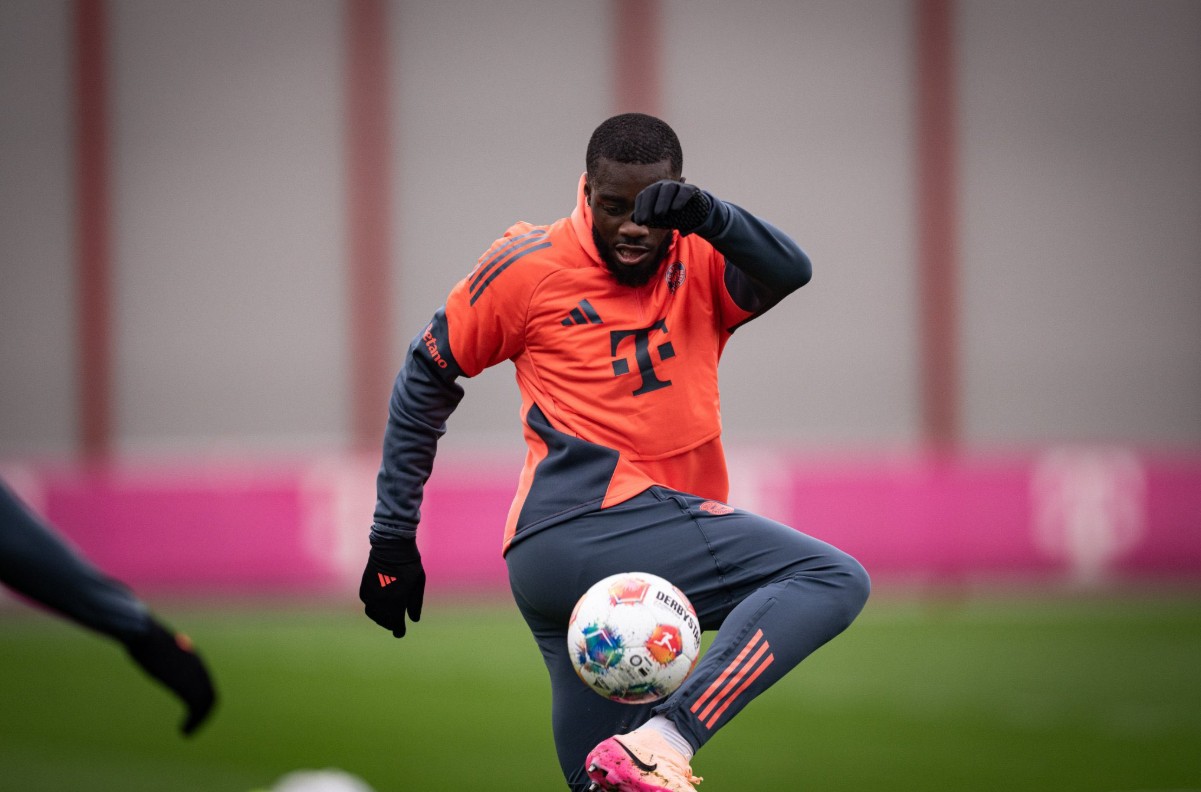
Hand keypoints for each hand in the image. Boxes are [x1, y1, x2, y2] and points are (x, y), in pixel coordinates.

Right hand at [125, 618, 216, 735]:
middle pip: (210, 694)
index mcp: (192, 657)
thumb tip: (143, 646)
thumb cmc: (142, 636)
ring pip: (208, 703)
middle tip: (191, 726)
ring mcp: (195, 676)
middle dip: (203, 713)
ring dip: (200, 720)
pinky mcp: (187, 686)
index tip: (192, 710)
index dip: (201, 697)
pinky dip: (194, 722)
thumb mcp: (152, 645)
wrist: (144, 633)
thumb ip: (156, 651)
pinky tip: (183, 731)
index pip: (205, 681)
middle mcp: (199, 667)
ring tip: (187, 732)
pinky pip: (198, 708)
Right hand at [360, 538, 424, 637]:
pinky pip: (367, 603)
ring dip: (380, 617)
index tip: (400, 633)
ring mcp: (371, 594)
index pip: (395, 624)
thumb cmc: (409, 564)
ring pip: (373, 613)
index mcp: (396, 600)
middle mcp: (381, 600)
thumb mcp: (418, 583)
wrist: (391, 546)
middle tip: (395, 624)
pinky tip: (380, 603)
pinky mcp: (364, 587)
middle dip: (390, 624)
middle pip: (384, 620)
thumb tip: (413, 620)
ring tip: (387, 615)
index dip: (398, 630)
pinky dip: (373, 606)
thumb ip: (415, 603)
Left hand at [632, 180, 713, 234]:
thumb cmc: (671, 213)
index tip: (639, 222)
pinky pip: (684, 192)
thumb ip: (646, 216)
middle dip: (648, 205)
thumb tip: (632, 218)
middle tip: (646, 220)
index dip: (640, 208)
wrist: (693, 211)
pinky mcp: (690, 189)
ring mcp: (677, 185)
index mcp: (653, 190)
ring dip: (662, 201)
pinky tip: (675, 208)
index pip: (643, 196)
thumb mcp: (657, 217)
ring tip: (659, 215)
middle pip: (653, 190)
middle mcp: (664, 185)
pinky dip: (680, 199)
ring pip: (668, 189)